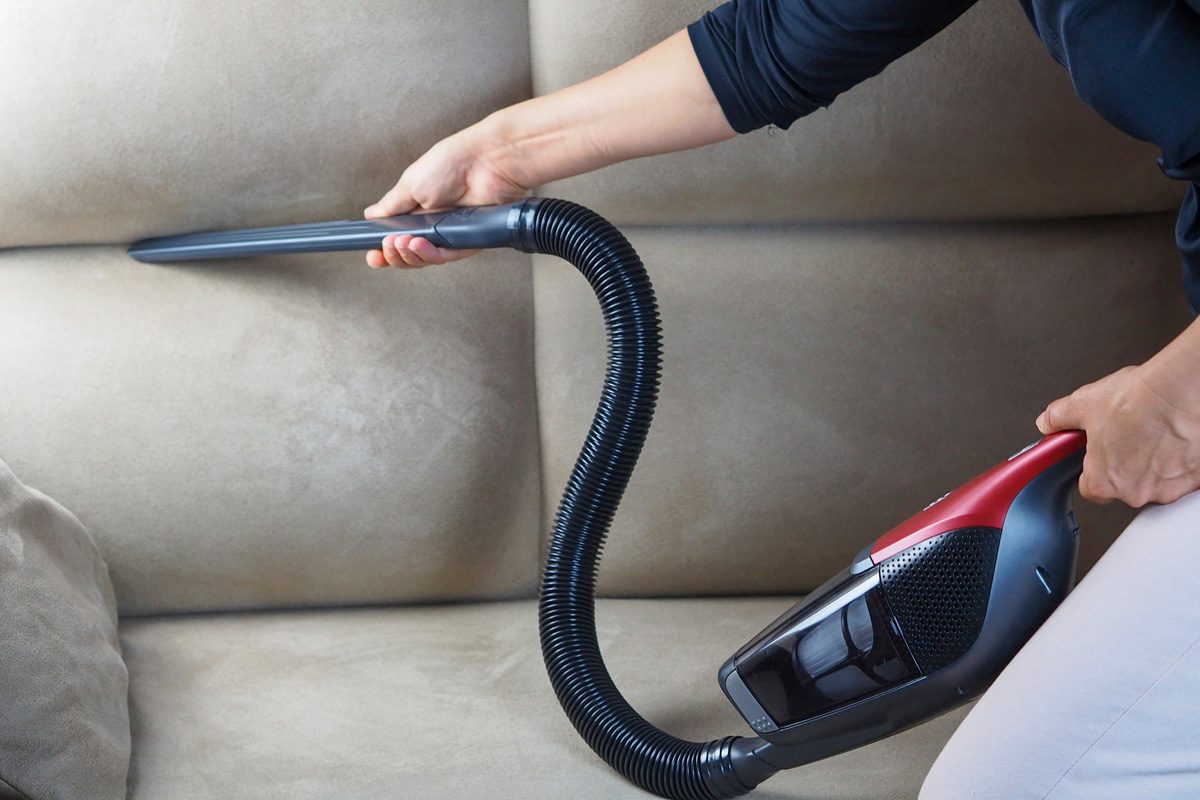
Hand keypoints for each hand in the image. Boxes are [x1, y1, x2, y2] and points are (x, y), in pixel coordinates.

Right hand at [363, 120, 530, 268]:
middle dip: (393, 254)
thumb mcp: (411, 184)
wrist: (484, 161)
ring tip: (402, 242)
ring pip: (426, 259)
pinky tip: (417, 244)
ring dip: (409, 255)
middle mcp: (433, 223)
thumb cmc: (451, 163)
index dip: (383, 249)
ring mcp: (450, 233)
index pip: (396, 237)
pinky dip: (430, 254)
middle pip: (409, 254)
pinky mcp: (468, 240)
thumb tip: (371, 215)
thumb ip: (391, 205)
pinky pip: (447, 256)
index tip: (372, 254)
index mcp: (417, 209)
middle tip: (386, 245)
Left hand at [1036, 364, 1199, 506]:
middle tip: (1129, 435)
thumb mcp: (1083, 404)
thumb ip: (1059, 417)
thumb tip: (1049, 421)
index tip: (1096, 458)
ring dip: (1154, 462)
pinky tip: (1175, 437)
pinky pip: (1184, 474)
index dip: (1091, 470)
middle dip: (1125, 464)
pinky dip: (1180, 459)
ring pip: (1156, 481)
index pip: (1090, 489)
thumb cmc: (1139, 399)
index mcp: (1104, 481)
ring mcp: (1169, 488)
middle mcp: (1137, 492)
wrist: (1181, 390)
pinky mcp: (1196, 480)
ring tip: (1153, 432)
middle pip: (1125, 486)